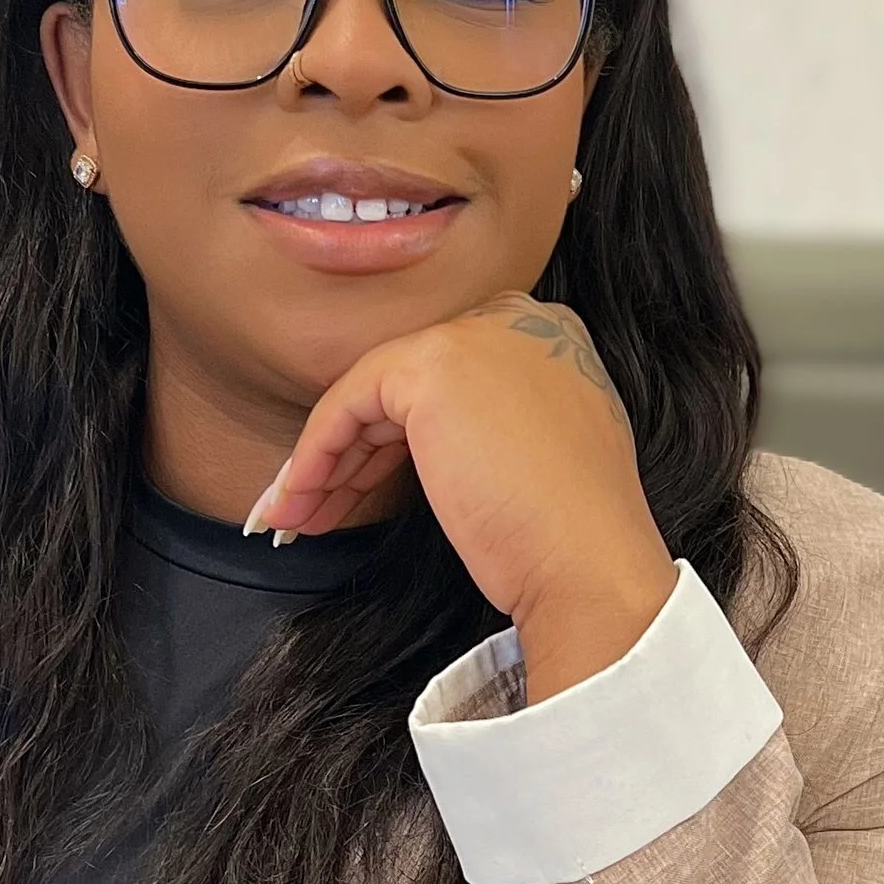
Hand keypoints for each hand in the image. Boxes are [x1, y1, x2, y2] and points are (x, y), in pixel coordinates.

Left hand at [249, 295, 679, 701]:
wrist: (586, 563)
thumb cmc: (568, 536)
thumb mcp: (543, 454)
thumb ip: (499, 424)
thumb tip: (434, 447)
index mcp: (553, 337)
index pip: (451, 380)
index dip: (396, 439)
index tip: (362, 488)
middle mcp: (517, 321)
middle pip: (408, 385)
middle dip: (354, 452)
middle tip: (317, 507)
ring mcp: (476, 337)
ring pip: (373, 393)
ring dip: (324, 462)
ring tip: (296, 518)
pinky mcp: (433, 366)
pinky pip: (350, 402)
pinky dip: (318, 452)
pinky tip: (302, 499)